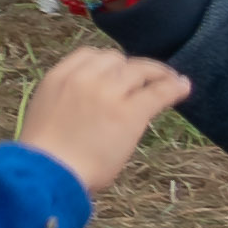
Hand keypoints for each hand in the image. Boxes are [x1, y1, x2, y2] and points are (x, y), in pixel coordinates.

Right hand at [12, 45, 191, 196]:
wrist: (49, 172)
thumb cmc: (44, 155)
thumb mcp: (46, 113)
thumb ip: (66, 99)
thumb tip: (87, 105)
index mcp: (58, 78)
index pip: (89, 55)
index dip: (107, 63)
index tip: (117, 75)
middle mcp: (83, 79)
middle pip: (116, 59)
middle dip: (130, 69)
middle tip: (143, 82)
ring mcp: (107, 93)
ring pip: (139, 70)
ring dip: (157, 74)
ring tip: (171, 81)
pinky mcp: (130, 112)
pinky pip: (159, 92)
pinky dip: (174, 87)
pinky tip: (183, 87)